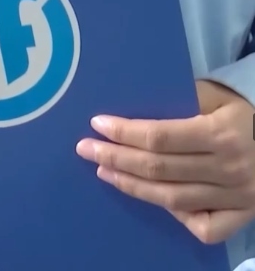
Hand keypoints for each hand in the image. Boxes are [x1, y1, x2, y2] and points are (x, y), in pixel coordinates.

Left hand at [76, 81, 254, 242]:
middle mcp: (229, 168)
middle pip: (158, 169)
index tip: (97, 124)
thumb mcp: (218, 97)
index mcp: (221, 134)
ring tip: (104, 171)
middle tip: (85, 149)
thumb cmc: (244, 114)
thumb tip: (131, 100)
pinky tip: (155, 199)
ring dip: (131, 185)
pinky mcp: (243, 216)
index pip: (159, 137)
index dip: (124, 133)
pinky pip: (204, 226)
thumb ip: (182, 99)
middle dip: (115, 157)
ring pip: (171, 198)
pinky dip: (177, 217)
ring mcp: (237, 196)